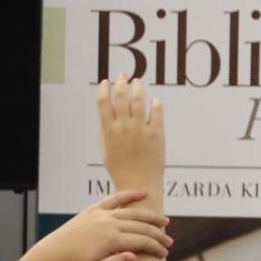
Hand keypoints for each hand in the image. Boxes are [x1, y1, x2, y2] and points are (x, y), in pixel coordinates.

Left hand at [32, 190, 171, 260]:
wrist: (54, 254)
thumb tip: (135, 257)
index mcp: (110, 240)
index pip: (142, 241)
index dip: (156, 248)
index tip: (164, 255)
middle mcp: (108, 224)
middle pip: (141, 227)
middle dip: (158, 234)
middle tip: (169, 242)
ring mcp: (101, 215)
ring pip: (133, 213)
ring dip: (150, 217)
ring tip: (165, 222)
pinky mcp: (94, 210)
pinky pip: (114, 199)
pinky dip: (129, 195)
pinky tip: (143, 193)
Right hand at [98, 74, 164, 191]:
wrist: (139, 184)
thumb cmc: (120, 169)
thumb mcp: (106, 150)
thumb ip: (105, 132)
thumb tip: (107, 116)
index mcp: (109, 130)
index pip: (103, 102)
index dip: (104, 89)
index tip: (106, 82)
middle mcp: (124, 127)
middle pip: (121, 97)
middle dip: (121, 84)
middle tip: (123, 76)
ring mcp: (141, 130)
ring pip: (138, 102)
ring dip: (138, 89)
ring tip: (138, 82)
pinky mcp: (157, 136)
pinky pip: (156, 115)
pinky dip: (156, 105)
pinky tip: (155, 100)